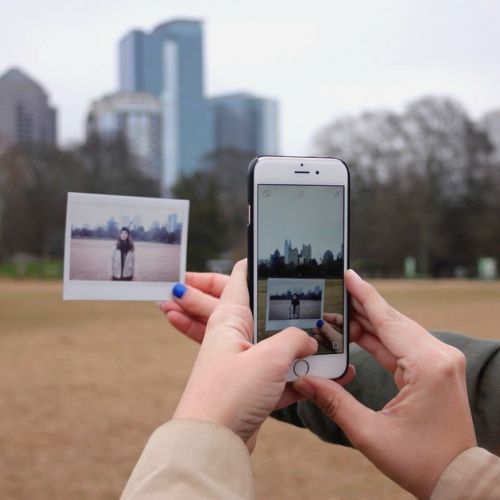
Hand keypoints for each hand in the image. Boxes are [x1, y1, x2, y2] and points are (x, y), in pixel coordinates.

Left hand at [173, 260, 354, 449]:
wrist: (211, 445)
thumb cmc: (228, 395)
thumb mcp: (269, 359)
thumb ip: (294, 340)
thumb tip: (310, 338)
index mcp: (229, 318)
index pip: (241, 277)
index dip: (258, 263)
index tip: (279, 255)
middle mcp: (234, 336)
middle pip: (266, 313)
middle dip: (292, 312)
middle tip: (319, 305)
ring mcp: (243, 362)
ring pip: (277, 346)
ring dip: (301, 349)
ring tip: (329, 348)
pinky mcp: (251, 386)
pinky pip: (280, 374)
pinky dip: (298, 377)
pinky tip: (321, 380)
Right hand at [293, 270, 476, 499]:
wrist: (456, 477)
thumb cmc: (419, 461)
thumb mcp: (370, 433)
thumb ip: (334, 401)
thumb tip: (302, 381)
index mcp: (428, 366)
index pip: (387, 320)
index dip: (364, 296)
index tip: (348, 274)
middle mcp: (439, 356)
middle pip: (392, 320)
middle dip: (360, 307)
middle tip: (333, 294)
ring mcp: (440, 361)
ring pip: (396, 330)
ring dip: (367, 323)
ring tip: (338, 314)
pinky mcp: (436, 368)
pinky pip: (402, 344)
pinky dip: (379, 338)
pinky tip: (357, 333)